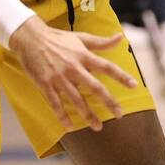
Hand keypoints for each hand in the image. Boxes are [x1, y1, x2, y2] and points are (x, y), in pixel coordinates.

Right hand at [7, 16, 136, 130]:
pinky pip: (55, 103)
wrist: (30, 38)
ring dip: (88, 114)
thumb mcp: (80, 38)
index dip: (121, 76)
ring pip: (76, 99)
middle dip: (108, 102)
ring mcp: (59, 77)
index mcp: (83, 56)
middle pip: (95, 87)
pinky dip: (62, 115)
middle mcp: (73, 67)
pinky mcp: (45, 84)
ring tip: (98, 127)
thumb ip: (101, 42)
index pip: (106, 66)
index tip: (134, 85)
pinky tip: (69, 126)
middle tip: (120, 114)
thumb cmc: (57, 38)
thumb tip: (121, 37)